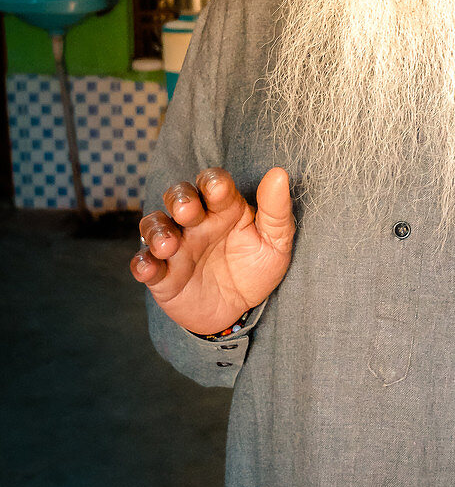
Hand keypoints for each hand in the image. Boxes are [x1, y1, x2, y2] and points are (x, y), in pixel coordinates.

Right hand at [130, 167, 294, 334]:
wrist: (239, 312)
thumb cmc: (255, 268)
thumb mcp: (276, 242)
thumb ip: (276, 210)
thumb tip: (279, 174)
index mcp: (224, 207)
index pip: (213, 183)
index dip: (212, 182)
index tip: (218, 190)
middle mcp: (196, 222)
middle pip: (178, 196)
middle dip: (180, 199)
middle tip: (188, 211)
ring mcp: (176, 247)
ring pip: (155, 225)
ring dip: (157, 231)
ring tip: (168, 245)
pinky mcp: (162, 274)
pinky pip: (143, 263)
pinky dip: (142, 264)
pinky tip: (150, 269)